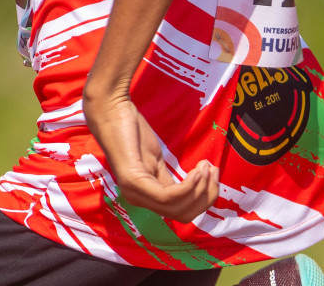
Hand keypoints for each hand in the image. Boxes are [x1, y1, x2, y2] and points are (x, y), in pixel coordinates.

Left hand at [82, 89, 219, 222]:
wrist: (111, 109)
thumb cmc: (132, 131)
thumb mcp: (155, 159)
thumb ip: (169, 179)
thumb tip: (194, 189)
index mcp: (145, 197)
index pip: (181, 213)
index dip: (203, 198)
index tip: (213, 174)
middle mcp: (138, 200)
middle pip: (183, 215)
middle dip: (206, 196)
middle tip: (213, 171)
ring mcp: (134, 192)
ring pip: (177, 208)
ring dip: (200, 189)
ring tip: (206, 167)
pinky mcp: (133, 181)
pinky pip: (167, 196)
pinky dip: (188, 186)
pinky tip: (197, 170)